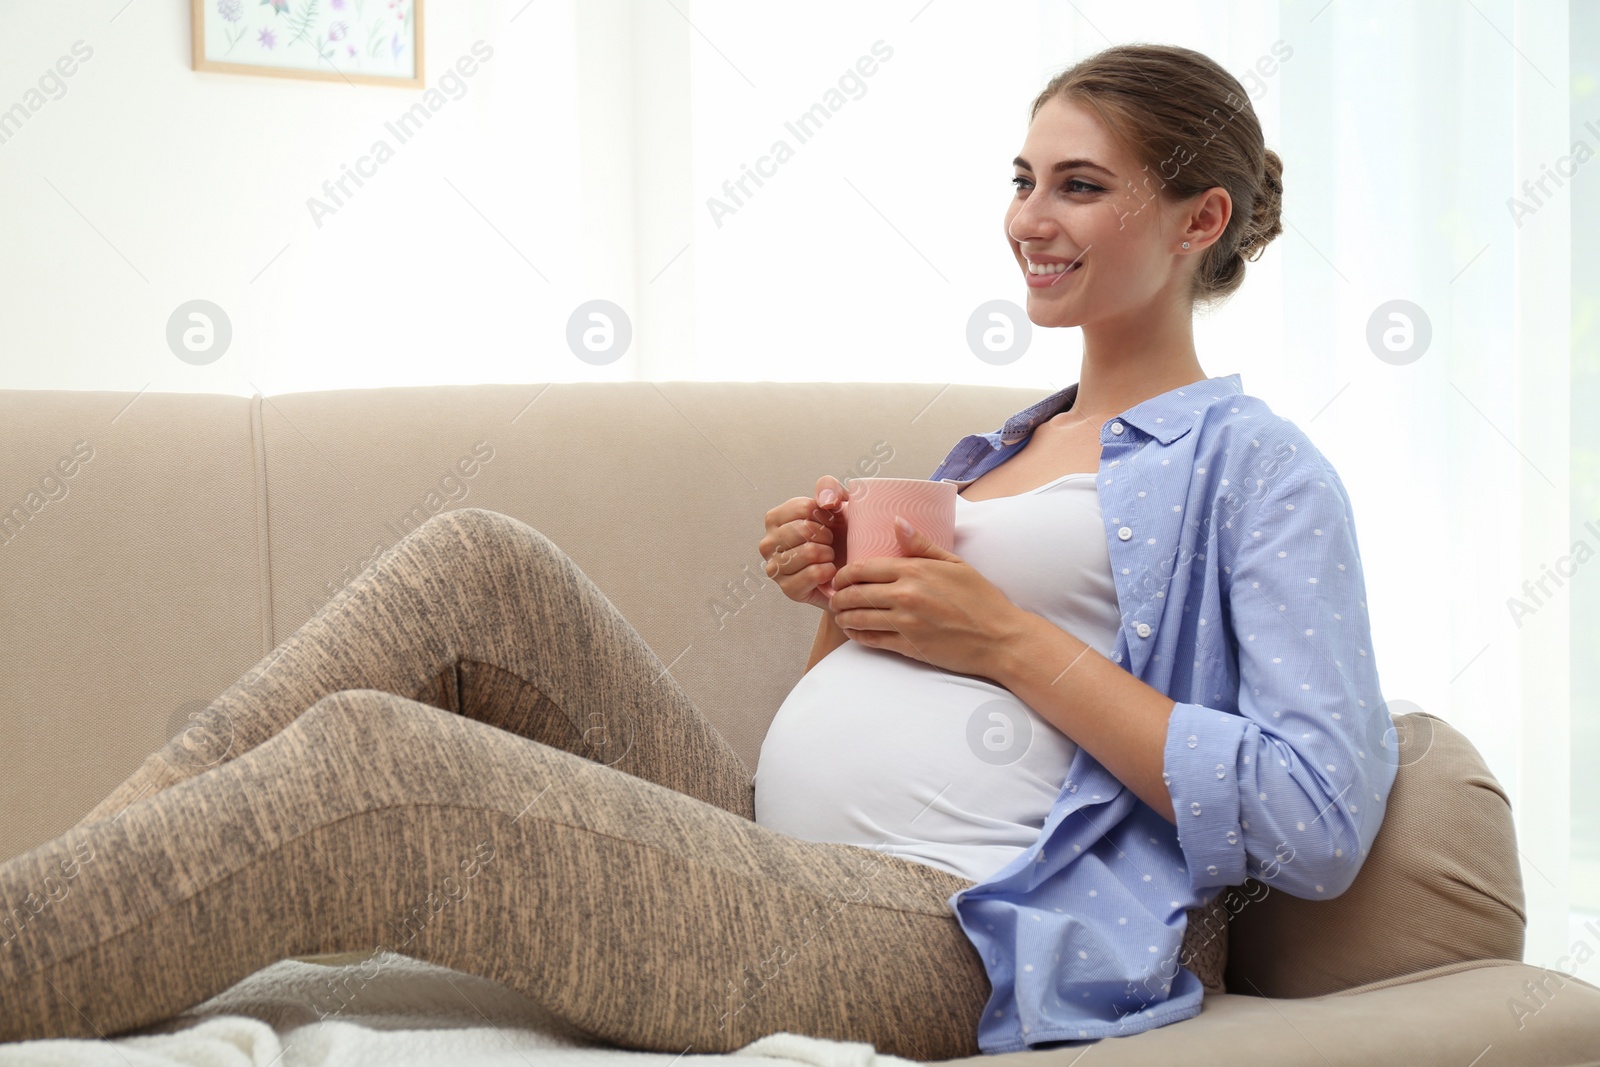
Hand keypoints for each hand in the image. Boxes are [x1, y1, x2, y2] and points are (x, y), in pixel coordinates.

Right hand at [759, 476, 851, 611]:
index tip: (829, 523)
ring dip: (828, 553)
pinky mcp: (788, 589)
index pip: (804, 508)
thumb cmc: (839, 535)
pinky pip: (813, 573)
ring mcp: (775, 568)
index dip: (825, 515)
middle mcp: (768, 543)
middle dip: (827, 535)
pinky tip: (828, 571)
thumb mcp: (837, 504)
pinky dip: (828, 571)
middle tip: (829, 542)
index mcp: (775, 519)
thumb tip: (825, 501)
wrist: (847, 570)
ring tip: (828, 556)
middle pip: (805, 530)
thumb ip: (830, 488)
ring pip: (809, 552)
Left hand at [828, 515, 1026, 678]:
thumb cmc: (980, 599)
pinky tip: (855, 633)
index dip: (844, 573)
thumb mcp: (955, 564)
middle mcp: (905, 595)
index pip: (863, 568)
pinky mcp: (908, 646)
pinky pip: (872, 640)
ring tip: (840, 616)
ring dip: (843, 617)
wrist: (999, 638)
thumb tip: (896, 521)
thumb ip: (922, 544)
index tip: (839, 576)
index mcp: (915, 570)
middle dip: (838, 596)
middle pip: (855, 593)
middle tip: (834, 597)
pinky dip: (858, 636)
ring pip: (858, 618)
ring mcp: (905, 622)